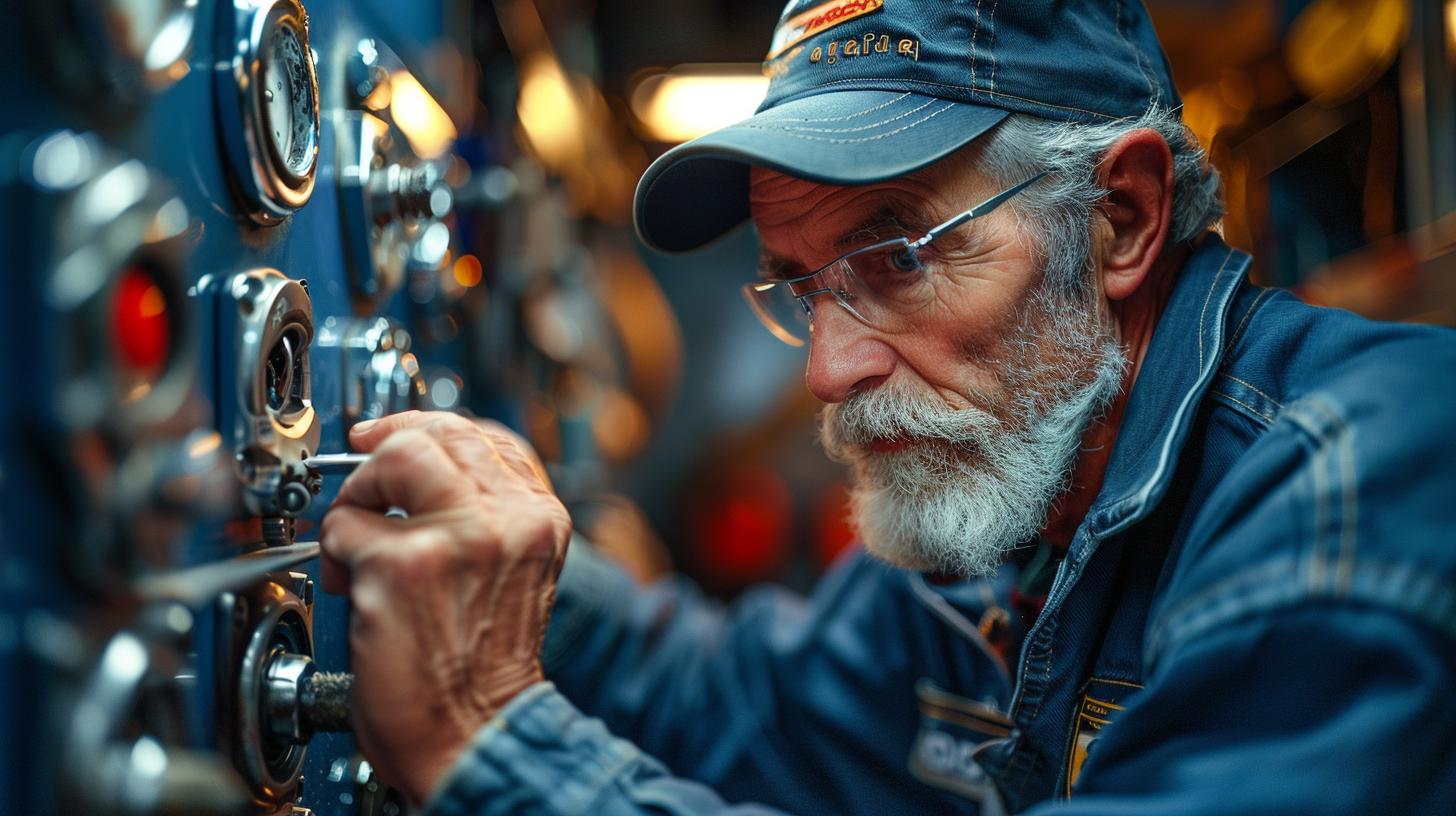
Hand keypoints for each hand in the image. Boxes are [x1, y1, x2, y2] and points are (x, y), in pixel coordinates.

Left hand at [319, 411, 569, 803]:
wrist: (476, 735)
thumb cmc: (481, 668)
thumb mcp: (511, 573)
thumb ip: (483, 518)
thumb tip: (423, 470)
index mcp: (538, 518)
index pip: (484, 436)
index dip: (425, 428)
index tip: (391, 435)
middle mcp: (508, 518)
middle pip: (436, 432)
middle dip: (384, 455)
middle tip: (362, 487)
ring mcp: (459, 536)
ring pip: (394, 458)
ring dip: (359, 498)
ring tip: (359, 545)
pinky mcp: (405, 564)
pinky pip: (346, 527)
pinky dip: (336, 557)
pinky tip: (354, 589)